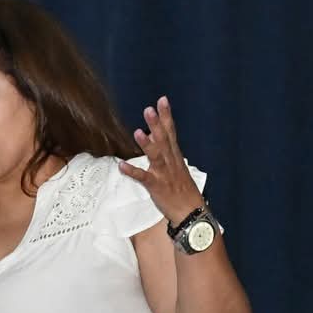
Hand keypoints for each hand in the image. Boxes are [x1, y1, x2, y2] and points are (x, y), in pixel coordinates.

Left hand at [118, 97, 206, 225]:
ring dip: (147, 145)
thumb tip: (154, 134)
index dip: (166, 116)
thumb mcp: (176, 167)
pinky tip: (122, 166)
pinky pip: (144, 178)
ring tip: (138, 132)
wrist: (191, 213)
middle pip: (164, 140)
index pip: (171, 132)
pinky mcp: (157, 187)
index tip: (162, 100)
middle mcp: (171, 162)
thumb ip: (166, 150)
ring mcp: (164, 174)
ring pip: (156, 157)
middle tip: (149, 109)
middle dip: (157, 124)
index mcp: (175, 156)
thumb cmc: (182, 190)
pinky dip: (133, 172)